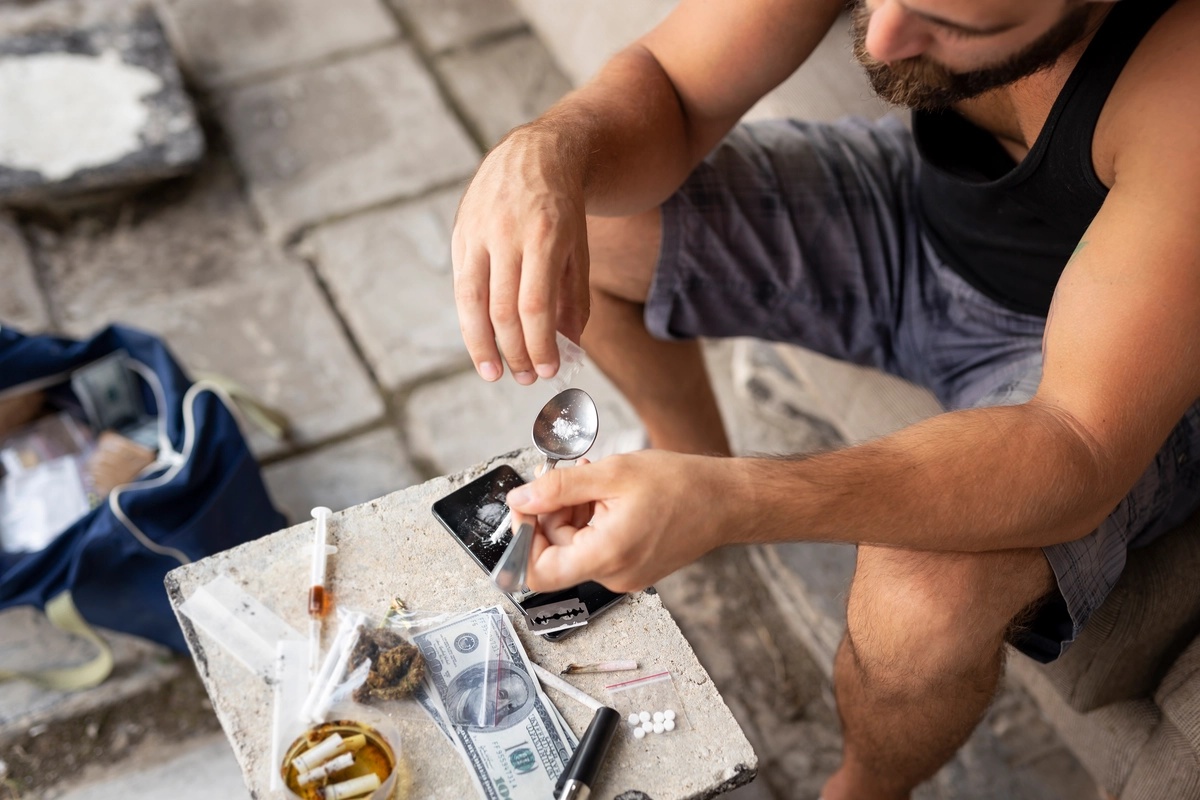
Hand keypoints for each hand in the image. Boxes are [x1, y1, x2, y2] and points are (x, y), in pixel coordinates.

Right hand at [451, 125, 590, 384]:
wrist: (536, 152)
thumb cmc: (563, 208)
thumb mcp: (580, 248)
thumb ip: (574, 297)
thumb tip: (568, 347)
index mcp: (545, 236)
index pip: (535, 305)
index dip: (539, 344)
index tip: (548, 370)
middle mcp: (508, 233)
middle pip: (504, 309)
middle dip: (515, 352)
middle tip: (527, 378)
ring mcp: (479, 231)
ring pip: (473, 302)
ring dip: (483, 346)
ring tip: (495, 373)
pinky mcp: (461, 232)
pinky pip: (461, 286)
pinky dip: (470, 321)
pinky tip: (481, 344)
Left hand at [505, 451, 730, 592]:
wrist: (727, 500)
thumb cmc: (681, 486)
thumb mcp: (610, 474)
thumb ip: (557, 488)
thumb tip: (520, 499)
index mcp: (607, 556)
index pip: (537, 574)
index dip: (520, 540)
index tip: (525, 507)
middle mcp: (614, 575)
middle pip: (555, 552)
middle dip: (551, 512)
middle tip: (562, 476)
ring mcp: (624, 574)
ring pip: (575, 545)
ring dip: (573, 511)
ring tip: (593, 479)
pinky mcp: (633, 567)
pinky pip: (596, 546)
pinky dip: (592, 518)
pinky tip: (606, 493)